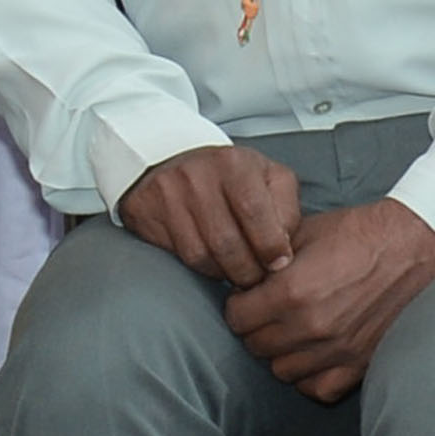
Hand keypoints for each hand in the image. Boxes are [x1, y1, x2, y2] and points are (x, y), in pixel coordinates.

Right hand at [119, 143, 308, 290]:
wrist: (174, 157)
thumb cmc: (230, 175)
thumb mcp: (269, 178)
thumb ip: (287, 209)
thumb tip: (284, 251)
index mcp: (235, 164)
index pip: (256, 215)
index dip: (270, 247)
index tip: (277, 263)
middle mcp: (198, 176)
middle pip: (227, 243)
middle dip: (248, 271)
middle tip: (257, 277)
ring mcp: (170, 193)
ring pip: (203, 255)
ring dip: (225, 273)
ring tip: (237, 272)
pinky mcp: (148, 210)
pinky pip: (180, 256)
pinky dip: (202, 268)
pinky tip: (214, 263)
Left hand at [219, 197, 434, 401]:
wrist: (416, 246)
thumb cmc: (361, 234)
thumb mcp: (305, 232)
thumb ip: (267, 259)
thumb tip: (243, 277)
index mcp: (292, 292)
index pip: (237, 318)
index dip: (238, 304)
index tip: (248, 296)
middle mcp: (311, 328)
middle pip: (256, 346)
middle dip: (255, 327)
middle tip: (268, 311)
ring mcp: (337, 351)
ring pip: (282, 370)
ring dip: (280, 352)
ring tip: (291, 331)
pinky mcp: (360, 365)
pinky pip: (318, 388)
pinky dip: (309, 376)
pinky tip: (312, 354)